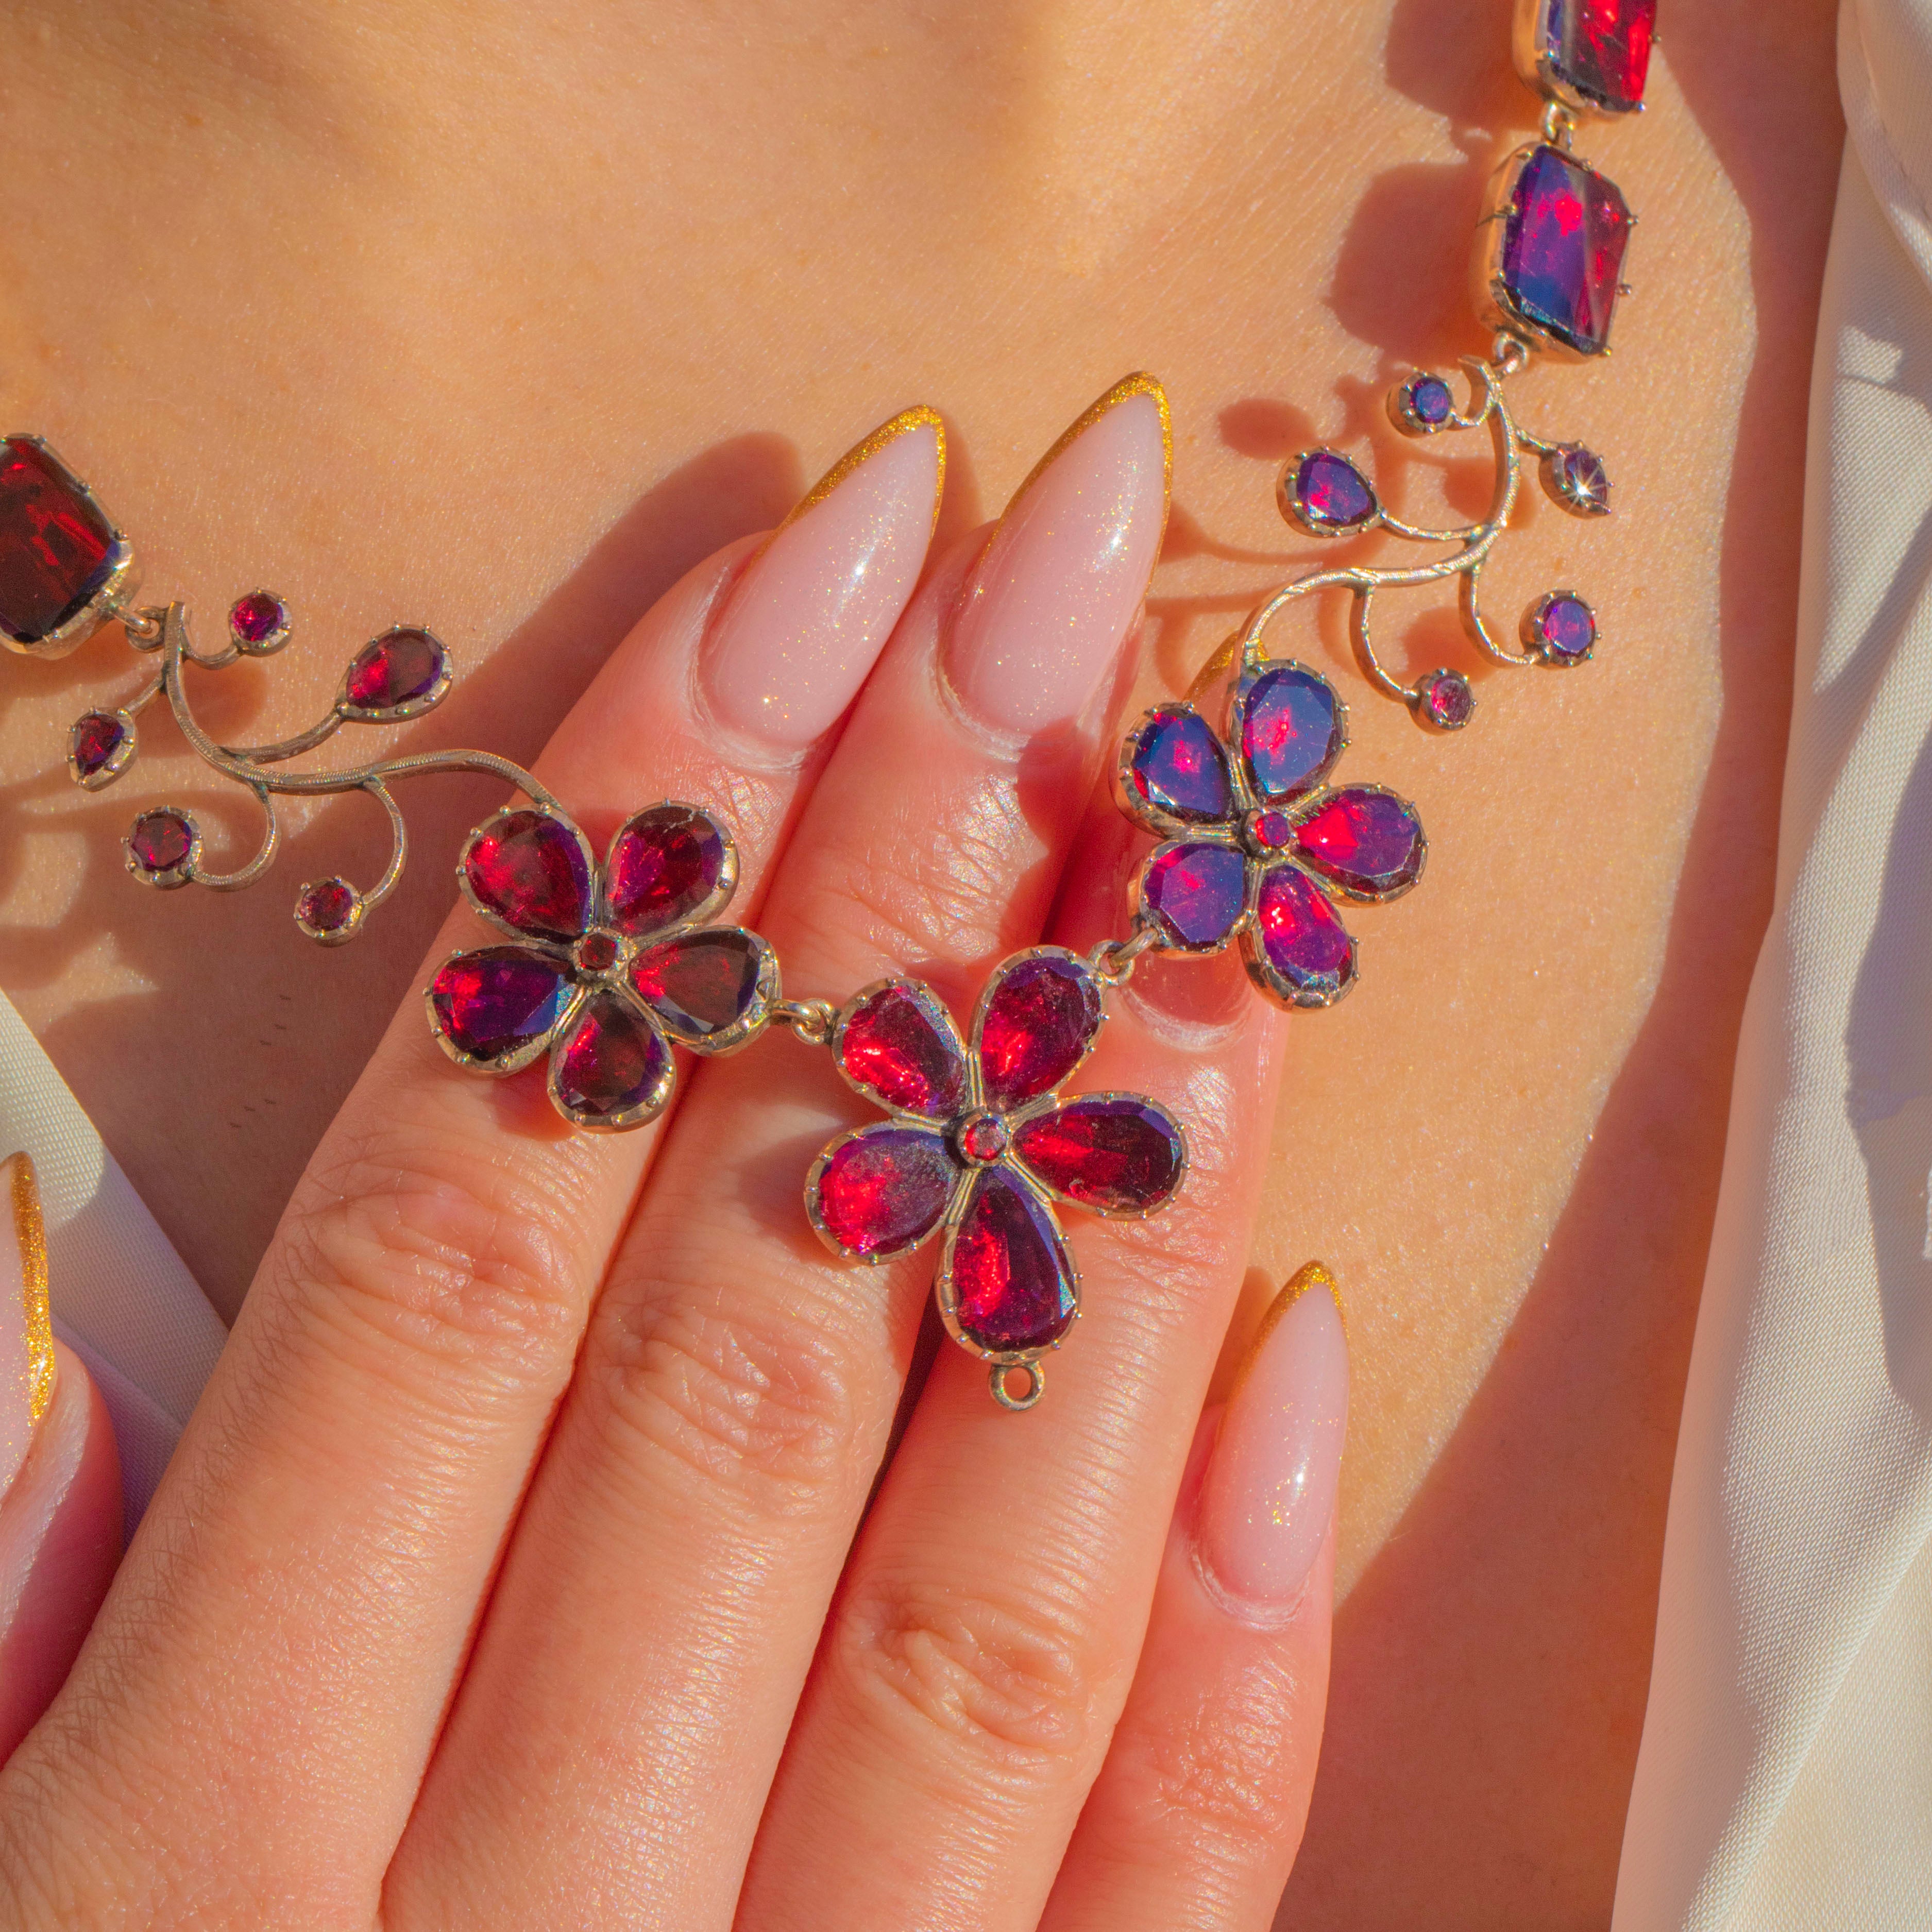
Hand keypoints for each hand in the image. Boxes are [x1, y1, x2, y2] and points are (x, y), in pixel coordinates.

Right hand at [0, 384, 1341, 1929]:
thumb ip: (23, 1623)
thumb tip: (47, 1279)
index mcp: (183, 1848)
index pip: (469, 1210)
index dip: (635, 859)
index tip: (803, 573)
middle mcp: (505, 1921)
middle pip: (736, 1296)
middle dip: (893, 894)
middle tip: (1050, 587)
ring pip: (965, 1555)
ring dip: (1100, 1191)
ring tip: (1208, 878)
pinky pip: (1140, 1892)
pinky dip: (1225, 1629)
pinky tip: (1303, 1328)